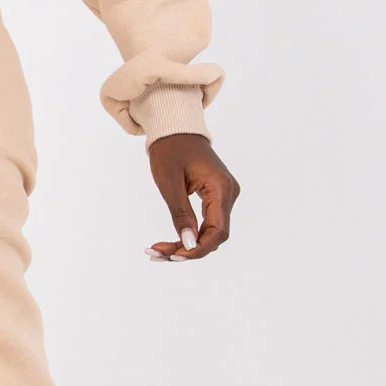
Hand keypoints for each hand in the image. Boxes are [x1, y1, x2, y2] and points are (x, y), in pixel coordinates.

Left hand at [145, 132, 239, 260]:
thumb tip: (188, 244)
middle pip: (214, 236)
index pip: (218, 231)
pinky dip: (189, 235)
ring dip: (186, 245)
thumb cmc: (170, 150)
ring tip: (157, 251)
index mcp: (221, 188)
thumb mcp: (170, 183)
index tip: (174, 257)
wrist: (175, 129)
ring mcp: (224, 196)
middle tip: (157, 254)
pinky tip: (169, 244)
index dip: (198, 249)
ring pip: (210, 233)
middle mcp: (228, 194)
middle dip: (188, 249)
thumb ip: (181, 214)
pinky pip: (206, 224)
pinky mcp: (216, 197)